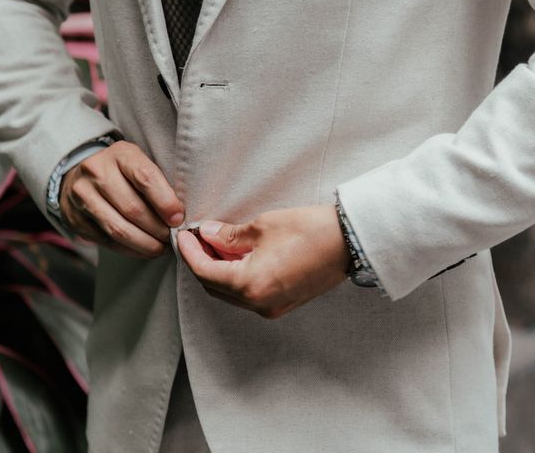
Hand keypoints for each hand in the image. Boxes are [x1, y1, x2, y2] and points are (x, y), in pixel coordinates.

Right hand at [60, 140, 183, 257]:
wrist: (80, 176)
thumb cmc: (122, 172)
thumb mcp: (139, 164)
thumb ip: (158, 184)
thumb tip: (179, 217)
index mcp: (120, 154)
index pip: (145, 178)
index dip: (165, 202)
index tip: (178, 219)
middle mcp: (96, 172)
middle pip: (133, 209)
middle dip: (158, 229)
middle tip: (173, 238)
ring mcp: (81, 196)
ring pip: (119, 229)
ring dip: (146, 244)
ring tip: (161, 248)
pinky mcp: (75, 219)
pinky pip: (107, 241)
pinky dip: (130, 250)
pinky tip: (144, 250)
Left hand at [177, 205, 350, 318]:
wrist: (351, 242)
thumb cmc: (311, 230)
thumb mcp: (263, 226)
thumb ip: (228, 236)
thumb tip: (207, 235)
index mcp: (251, 284)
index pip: (204, 271)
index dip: (189, 252)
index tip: (183, 235)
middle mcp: (259, 303)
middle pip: (213, 286)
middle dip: (201, 262)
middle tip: (197, 237)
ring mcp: (272, 307)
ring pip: (230, 293)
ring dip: (218, 270)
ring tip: (216, 243)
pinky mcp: (282, 304)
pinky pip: (248, 295)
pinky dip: (236, 277)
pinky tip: (236, 256)